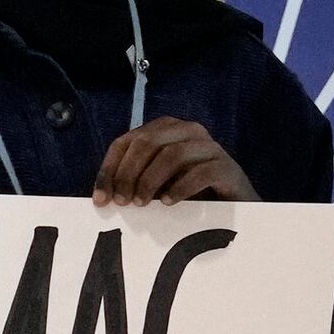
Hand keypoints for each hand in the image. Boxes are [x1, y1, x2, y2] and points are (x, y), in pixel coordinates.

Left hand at [92, 116, 250, 206]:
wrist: (232, 202)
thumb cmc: (188, 189)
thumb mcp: (155, 182)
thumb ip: (132, 180)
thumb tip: (101, 197)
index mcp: (165, 129)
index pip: (125, 142)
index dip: (109, 169)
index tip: (101, 199)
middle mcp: (187, 130)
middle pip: (146, 143)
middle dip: (128, 174)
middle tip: (123, 202)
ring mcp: (209, 147)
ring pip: (171, 154)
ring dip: (150, 181)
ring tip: (143, 203)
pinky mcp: (227, 166)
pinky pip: (200, 172)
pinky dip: (180, 188)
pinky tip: (168, 202)